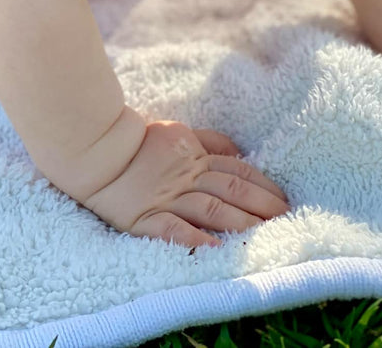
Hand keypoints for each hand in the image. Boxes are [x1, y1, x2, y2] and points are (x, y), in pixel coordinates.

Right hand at [80, 119, 289, 248]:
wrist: (97, 149)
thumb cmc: (137, 140)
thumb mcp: (178, 132)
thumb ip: (208, 140)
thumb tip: (237, 150)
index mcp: (194, 158)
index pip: (236, 169)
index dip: (262, 184)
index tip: (284, 199)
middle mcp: (186, 177)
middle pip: (230, 188)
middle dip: (261, 204)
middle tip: (284, 219)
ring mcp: (167, 197)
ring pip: (211, 208)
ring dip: (239, 222)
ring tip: (262, 235)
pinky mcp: (147, 217)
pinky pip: (175, 230)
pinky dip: (197, 240)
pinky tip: (216, 251)